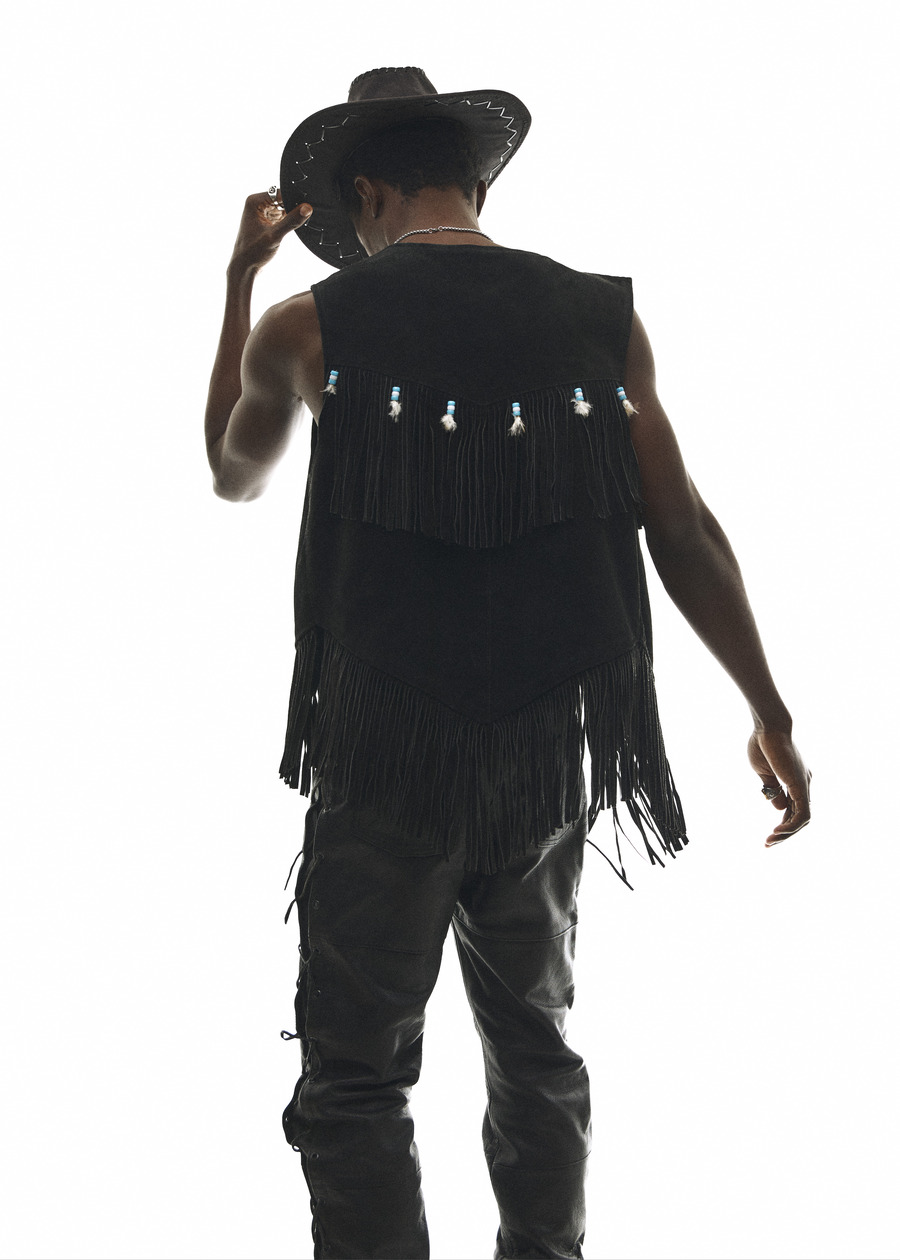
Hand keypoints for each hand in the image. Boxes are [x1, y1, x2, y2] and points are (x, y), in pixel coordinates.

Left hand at [228, 189, 312, 275]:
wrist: (244, 267)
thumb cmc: (253, 252)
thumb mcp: (274, 236)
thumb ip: (291, 221)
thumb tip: (307, 208)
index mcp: (254, 202)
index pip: (279, 193)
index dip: (292, 201)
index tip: (303, 210)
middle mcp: (256, 204)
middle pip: (282, 200)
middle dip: (290, 211)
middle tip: (290, 225)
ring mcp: (261, 212)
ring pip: (283, 209)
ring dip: (288, 218)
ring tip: (282, 231)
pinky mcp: (266, 221)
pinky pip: (281, 217)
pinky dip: (286, 223)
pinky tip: (282, 233)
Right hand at [747, 729, 810, 846]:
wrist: (768, 727)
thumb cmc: (763, 743)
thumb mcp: (764, 772)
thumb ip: (772, 790)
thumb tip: (779, 809)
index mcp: (795, 779)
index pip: (794, 808)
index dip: (784, 824)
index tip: (770, 834)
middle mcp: (804, 784)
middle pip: (800, 816)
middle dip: (785, 833)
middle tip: (768, 844)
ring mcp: (804, 785)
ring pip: (803, 819)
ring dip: (787, 833)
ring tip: (770, 841)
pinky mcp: (801, 786)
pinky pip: (802, 814)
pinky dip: (791, 826)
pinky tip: (777, 832)